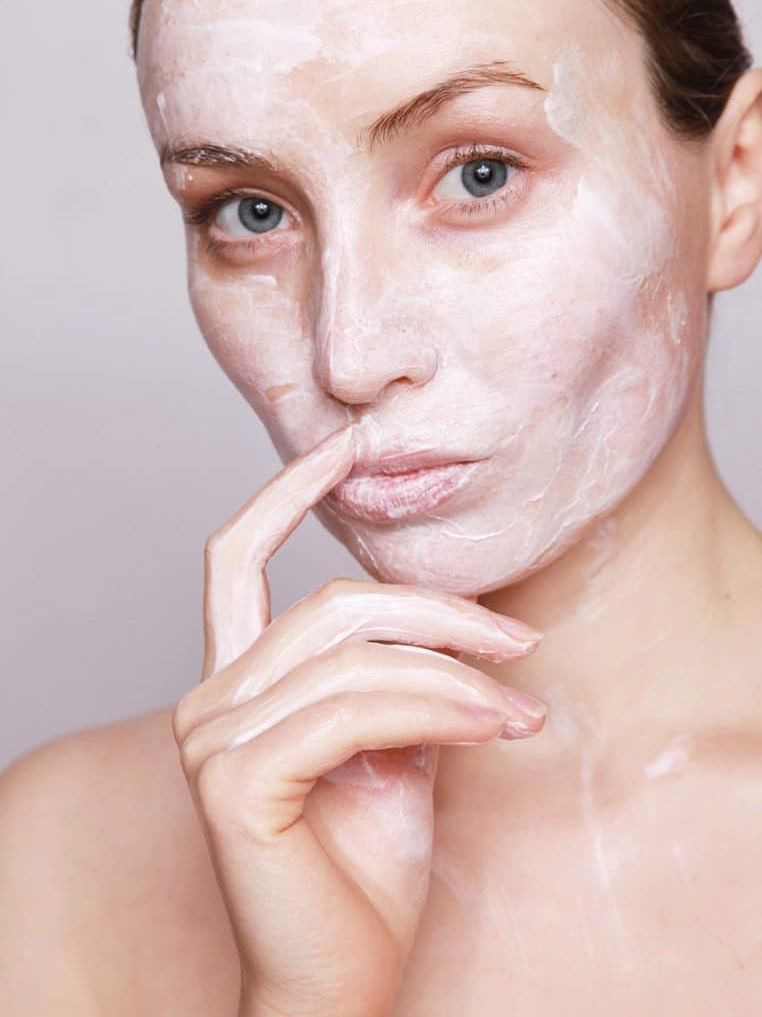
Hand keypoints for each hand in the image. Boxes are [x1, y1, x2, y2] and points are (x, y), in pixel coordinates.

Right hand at [172, 426, 545, 1015]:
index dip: (284, 494)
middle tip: (520, 639)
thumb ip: (404, 675)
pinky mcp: (235, 780)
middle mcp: (210, 699)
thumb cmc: (367, 866)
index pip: (235, 561)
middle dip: (440, 612)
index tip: (344, 448)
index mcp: (238, 682)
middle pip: (334, 604)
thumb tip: (463, 618)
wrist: (345, 975)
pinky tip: (493, 728)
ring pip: (353, 657)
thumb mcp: (398, 745)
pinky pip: (355, 710)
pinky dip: (437, 709)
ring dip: (455, 674)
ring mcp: (212, 737)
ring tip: (519, 707)